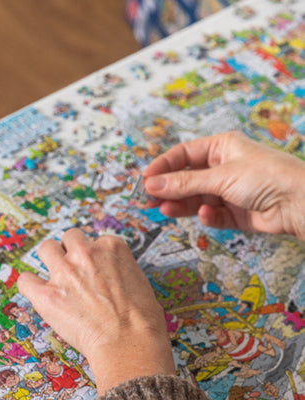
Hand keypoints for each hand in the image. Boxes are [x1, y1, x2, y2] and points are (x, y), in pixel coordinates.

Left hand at [17, 229, 174, 394]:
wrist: (130, 342)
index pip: (95, 241)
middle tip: (74, 273)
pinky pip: (26, 281)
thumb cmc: (142, 320)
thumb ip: (121, 272)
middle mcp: (86, 253)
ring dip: (49, 261)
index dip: (94, 259)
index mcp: (111, 247)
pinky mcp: (47, 295)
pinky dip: (30, 286)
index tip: (95, 273)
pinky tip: (38, 295)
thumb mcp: (140, 282)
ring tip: (56, 280)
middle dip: (70, 252)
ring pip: (46, 249)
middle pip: (69, 238)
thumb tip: (113, 280)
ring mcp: (64, 272)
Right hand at [143, 131, 304, 239]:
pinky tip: (205, 215)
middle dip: (168, 189)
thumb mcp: (219, 176)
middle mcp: (224, 167)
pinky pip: (212, 215)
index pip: (183, 154)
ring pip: (196, 199)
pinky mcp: (235, 213)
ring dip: (181, 205)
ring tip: (165, 211)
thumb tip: (152, 185)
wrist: (297, 202)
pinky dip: (206, 216)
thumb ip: (183, 183)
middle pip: (186, 178)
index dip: (163, 166)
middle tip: (148, 201)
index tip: (145, 180)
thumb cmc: (266, 176)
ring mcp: (229, 191)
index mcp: (221, 147)